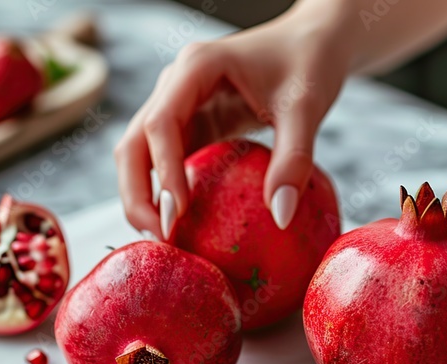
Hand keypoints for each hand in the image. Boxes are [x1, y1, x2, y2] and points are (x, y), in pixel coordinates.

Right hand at [113, 14, 349, 239]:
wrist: (312, 41)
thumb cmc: (310, 63)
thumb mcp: (307, 107)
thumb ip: (295, 159)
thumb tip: (281, 217)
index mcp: (196, 68)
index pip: (161, 123)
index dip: (163, 172)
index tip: (177, 216)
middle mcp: (175, 84)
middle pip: (134, 144)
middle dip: (138, 194)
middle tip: (162, 239)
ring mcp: (178, 105)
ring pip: (140, 155)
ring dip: (144, 197)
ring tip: (167, 239)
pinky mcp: (191, 125)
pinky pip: (166, 162)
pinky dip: (166, 192)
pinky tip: (183, 226)